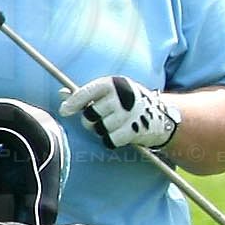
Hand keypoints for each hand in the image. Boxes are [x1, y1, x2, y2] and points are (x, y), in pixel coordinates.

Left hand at [60, 75, 179, 150]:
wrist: (162, 116)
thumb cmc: (129, 102)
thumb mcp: (111, 92)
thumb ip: (87, 93)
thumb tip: (62, 93)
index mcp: (113, 83)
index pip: (87, 92)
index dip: (73, 103)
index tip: (64, 111)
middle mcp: (120, 96)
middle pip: (89, 115)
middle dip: (91, 121)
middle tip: (101, 120)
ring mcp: (128, 113)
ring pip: (99, 129)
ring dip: (103, 131)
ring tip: (115, 125)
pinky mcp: (133, 130)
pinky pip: (110, 140)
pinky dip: (112, 141)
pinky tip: (121, 135)